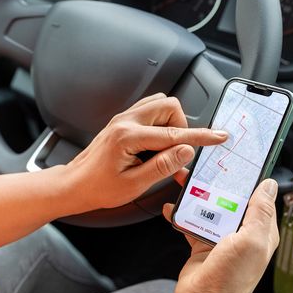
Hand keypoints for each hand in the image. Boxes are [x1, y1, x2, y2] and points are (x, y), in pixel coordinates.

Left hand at [63, 93, 228, 212]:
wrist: (75, 185)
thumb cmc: (98, 187)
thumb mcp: (134, 184)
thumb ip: (162, 166)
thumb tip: (185, 151)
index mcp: (128, 137)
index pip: (173, 134)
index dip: (200, 136)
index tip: (218, 136)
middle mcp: (125, 122)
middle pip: (168, 106)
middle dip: (181, 126)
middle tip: (176, 151)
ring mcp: (123, 119)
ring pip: (160, 105)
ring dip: (170, 124)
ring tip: (163, 150)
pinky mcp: (122, 122)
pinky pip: (149, 112)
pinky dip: (160, 125)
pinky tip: (154, 147)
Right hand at [163, 178, 279, 292]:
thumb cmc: (231, 280)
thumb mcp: (251, 241)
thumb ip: (260, 211)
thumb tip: (269, 185)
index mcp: (261, 232)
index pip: (258, 198)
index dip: (249, 179)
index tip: (237, 162)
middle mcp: (242, 234)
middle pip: (231, 200)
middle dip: (217, 183)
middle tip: (204, 167)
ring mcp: (221, 239)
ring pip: (210, 208)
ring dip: (197, 195)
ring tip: (183, 181)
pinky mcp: (201, 244)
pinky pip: (192, 222)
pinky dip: (181, 214)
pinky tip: (171, 207)